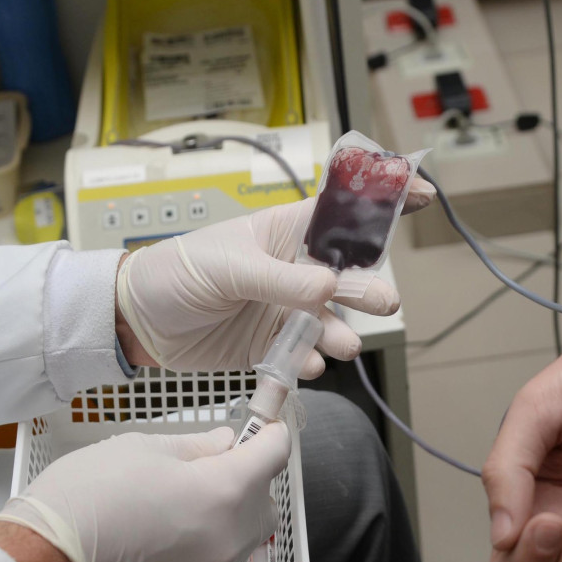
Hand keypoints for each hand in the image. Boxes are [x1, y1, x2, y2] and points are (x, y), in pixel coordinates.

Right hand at [0, 424, 289, 561]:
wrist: (44, 558)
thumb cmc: (88, 498)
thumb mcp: (146, 449)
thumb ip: (198, 445)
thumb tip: (225, 443)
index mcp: (224, 489)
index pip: (274, 453)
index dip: (269, 432)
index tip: (261, 425)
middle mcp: (230, 533)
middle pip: (266, 496)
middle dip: (248, 473)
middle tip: (214, 459)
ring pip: (246, 529)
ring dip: (231, 507)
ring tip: (187, 495)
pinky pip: (221, 554)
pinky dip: (210, 536)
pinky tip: (174, 525)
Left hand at [115, 177, 435, 374]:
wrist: (138, 321)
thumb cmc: (176, 271)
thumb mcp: (227, 268)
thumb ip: (280, 279)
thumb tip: (328, 287)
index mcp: (283, 232)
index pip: (342, 210)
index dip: (383, 199)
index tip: (423, 195)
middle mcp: (292, 269)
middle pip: (346, 274)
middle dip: (368, 288)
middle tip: (382, 303)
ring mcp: (284, 308)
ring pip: (329, 320)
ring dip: (339, 334)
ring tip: (339, 347)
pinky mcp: (271, 344)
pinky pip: (303, 355)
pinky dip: (308, 363)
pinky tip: (302, 366)